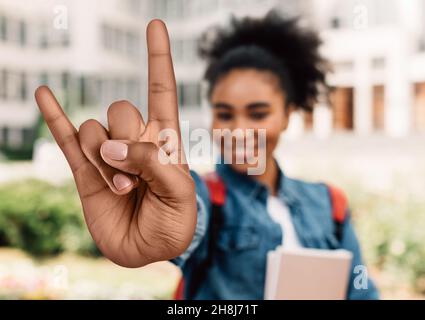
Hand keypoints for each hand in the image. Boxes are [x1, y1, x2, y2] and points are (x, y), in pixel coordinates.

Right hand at [35, 20, 196, 267]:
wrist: (150, 249)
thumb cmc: (174, 221)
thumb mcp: (179, 193)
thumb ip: (151, 163)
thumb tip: (111, 146)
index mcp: (164, 139)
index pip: (161, 90)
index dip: (159, 58)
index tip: (155, 25)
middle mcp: (134, 139)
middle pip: (121, 110)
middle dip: (125, 142)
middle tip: (135, 179)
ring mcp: (108, 153)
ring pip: (94, 131)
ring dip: (105, 162)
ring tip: (122, 190)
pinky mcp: (85, 172)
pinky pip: (65, 138)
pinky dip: (54, 116)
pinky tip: (43, 93)